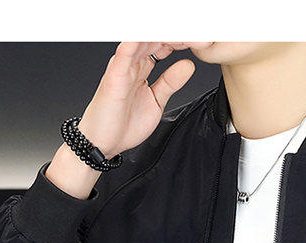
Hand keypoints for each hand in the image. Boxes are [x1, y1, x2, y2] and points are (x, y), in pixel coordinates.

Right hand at [78, 41, 209, 157]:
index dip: (182, 40)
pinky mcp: (115, 75)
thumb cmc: (123, 124)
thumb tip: (188, 66)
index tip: (202, 41)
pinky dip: (140, 41)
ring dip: (164, 35)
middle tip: (200, 36)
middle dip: (177, 34)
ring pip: (143, 39)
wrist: (103, 144)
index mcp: (141, 67)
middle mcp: (132, 62)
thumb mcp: (156, 102)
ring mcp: (123, 66)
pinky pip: (126, 51)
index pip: (163, 44)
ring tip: (184, 33)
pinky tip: (154, 36)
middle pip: (155, 37)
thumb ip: (170, 83)